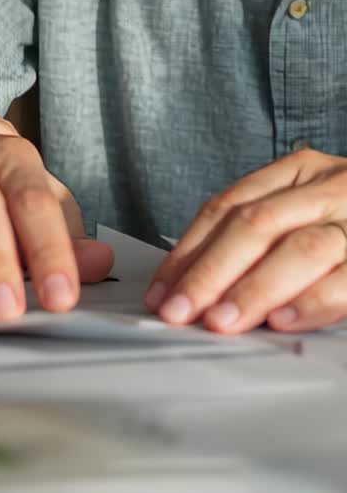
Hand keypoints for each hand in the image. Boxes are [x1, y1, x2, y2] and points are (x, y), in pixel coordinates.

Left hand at [145, 147, 346, 332]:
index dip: (189, 250)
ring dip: (254, 289)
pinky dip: (311, 301)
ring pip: (299, 248)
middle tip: (180, 312)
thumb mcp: (304, 210)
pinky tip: (282, 321)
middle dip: (209, 272)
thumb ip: (259, 237)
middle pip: (255, 224)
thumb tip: (189, 285)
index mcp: (300, 171)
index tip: (161, 292)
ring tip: (222, 321)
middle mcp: (330, 186)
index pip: (228, 205)